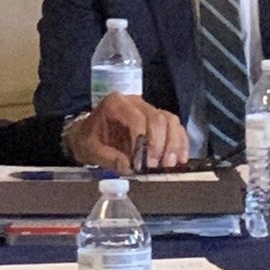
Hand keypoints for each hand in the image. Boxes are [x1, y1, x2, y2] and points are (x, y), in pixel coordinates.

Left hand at [65, 93, 188, 171]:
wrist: (89, 134)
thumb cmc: (89, 139)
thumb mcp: (90, 149)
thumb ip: (108, 158)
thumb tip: (128, 167)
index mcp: (116, 104)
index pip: (137, 118)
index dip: (143, 140)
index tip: (142, 162)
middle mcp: (136, 102)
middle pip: (158, 118)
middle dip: (161, 143)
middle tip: (157, 165)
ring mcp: (149, 110)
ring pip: (171, 121)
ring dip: (174, 144)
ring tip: (170, 164)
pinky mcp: (159, 121)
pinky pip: (175, 128)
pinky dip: (180, 143)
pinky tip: (180, 159)